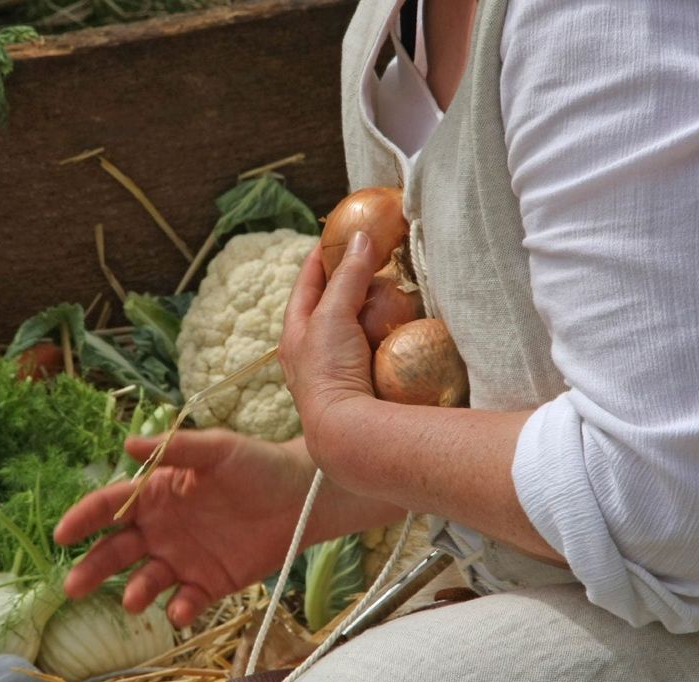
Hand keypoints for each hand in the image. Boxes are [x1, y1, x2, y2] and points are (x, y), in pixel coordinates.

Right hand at [55, 430, 316, 626]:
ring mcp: (183, 558)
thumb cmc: (257, 464)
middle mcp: (161, 529)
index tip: (62, 535)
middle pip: (116, 550)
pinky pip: (186, 601)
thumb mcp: (217, 449)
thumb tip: (127, 444)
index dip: (84, 519)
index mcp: (156, 494)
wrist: (303, 498)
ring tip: (133, 600)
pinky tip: (181, 608)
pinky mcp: (209, 583)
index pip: (110, 506)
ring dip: (135, 591)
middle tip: (73, 587)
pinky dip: (180, 608)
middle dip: (93, 568)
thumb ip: (176, 448)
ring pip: (146, 580)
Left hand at [279, 232, 384, 467]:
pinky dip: (388, 334)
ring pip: (356, 328)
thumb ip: (347, 276)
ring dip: (373, 309)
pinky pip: (376, 349)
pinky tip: (404, 326)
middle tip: (375, 257)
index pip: (307, 282)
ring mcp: (339, 369)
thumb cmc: (329, 370)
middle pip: (332, 305)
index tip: (341, 233)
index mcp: (294, 333)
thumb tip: (359, 238)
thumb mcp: (332, 314)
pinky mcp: (363, 384)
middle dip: (351, 281)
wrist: (348, 432)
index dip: (322, 255)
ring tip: (394, 288)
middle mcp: (312, 352)